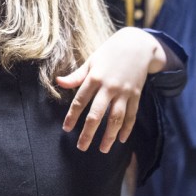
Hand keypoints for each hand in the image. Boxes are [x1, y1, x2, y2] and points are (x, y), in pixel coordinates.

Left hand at [56, 28, 166, 152]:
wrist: (138, 45)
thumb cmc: (110, 53)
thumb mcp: (91, 61)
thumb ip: (76, 76)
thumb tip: (58, 82)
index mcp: (94, 78)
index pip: (80, 101)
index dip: (72, 116)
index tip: (66, 129)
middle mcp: (109, 87)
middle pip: (97, 114)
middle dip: (88, 133)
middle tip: (81, 147)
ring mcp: (124, 92)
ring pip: (116, 118)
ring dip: (109, 136)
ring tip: (102, 149)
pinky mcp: (136, 95)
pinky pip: (131, 115)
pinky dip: (127, 128)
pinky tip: (121, 139)